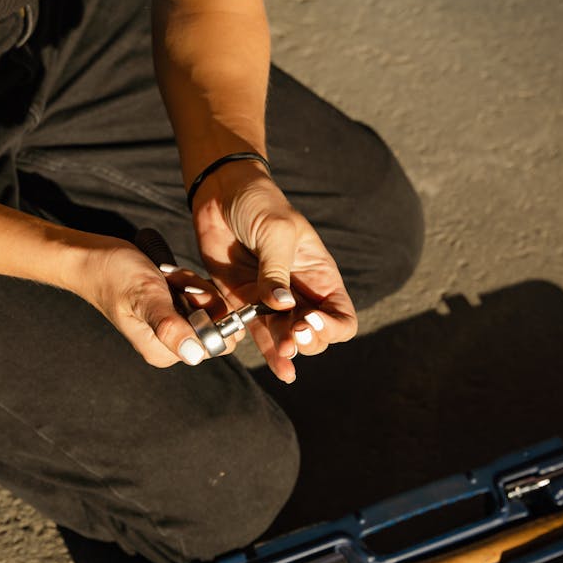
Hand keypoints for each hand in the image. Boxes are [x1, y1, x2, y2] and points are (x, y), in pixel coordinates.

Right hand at [68, 235, 232, 368]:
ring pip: (209, 306)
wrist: (94, 258)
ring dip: (193, 285)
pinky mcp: (174, 309)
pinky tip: (170, 276)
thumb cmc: (112, 276)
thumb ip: (168, 326)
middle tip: (176, 282)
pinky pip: (199, 296)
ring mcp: (174, 326)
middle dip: (203, 296)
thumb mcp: (144, 297)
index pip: (216, 343)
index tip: (190, 294)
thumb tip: (193, 354)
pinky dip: (189, 282)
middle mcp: (171, 343)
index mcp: (164, 351)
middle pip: (217, 323)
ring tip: (167, 277)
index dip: (213, 315)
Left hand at [191, 164, 357, 382]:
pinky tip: (278, 369)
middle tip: (291, 335)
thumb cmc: (259, 203)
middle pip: (315, 335)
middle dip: (307, 340)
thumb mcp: (276, 230)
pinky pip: (257, 333)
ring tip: (282, 357)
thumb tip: (281, 306)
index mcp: (319, 275)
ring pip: (286, 339)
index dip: (331, 327)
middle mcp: (300, 293)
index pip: (341, 316)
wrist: (221, 193)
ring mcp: (271, 301)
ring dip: (285, 351)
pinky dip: (265, 351)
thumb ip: (276, 270)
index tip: (310, 319)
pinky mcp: (243, 302)